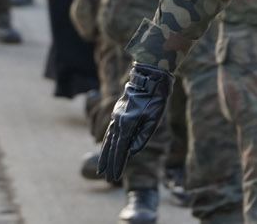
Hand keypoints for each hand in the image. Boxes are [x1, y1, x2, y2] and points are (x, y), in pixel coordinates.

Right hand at [97, 63, 172, 182]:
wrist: (150, 78)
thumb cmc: (155, 99)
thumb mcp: (154, 120)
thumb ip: (142, 137)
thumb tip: (131, 152)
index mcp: (128, 124)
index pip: (121, 149)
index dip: (117, 164)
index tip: (114, 177)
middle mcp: (118, 121)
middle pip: (112, 147)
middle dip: (110, 163)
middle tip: (107, 178)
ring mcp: (116, 116)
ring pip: (108, 139)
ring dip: (104, 154)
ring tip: (101, 168)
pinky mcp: (118, 113)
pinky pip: (110, 131)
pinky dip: (107, 142)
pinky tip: (105, 148)